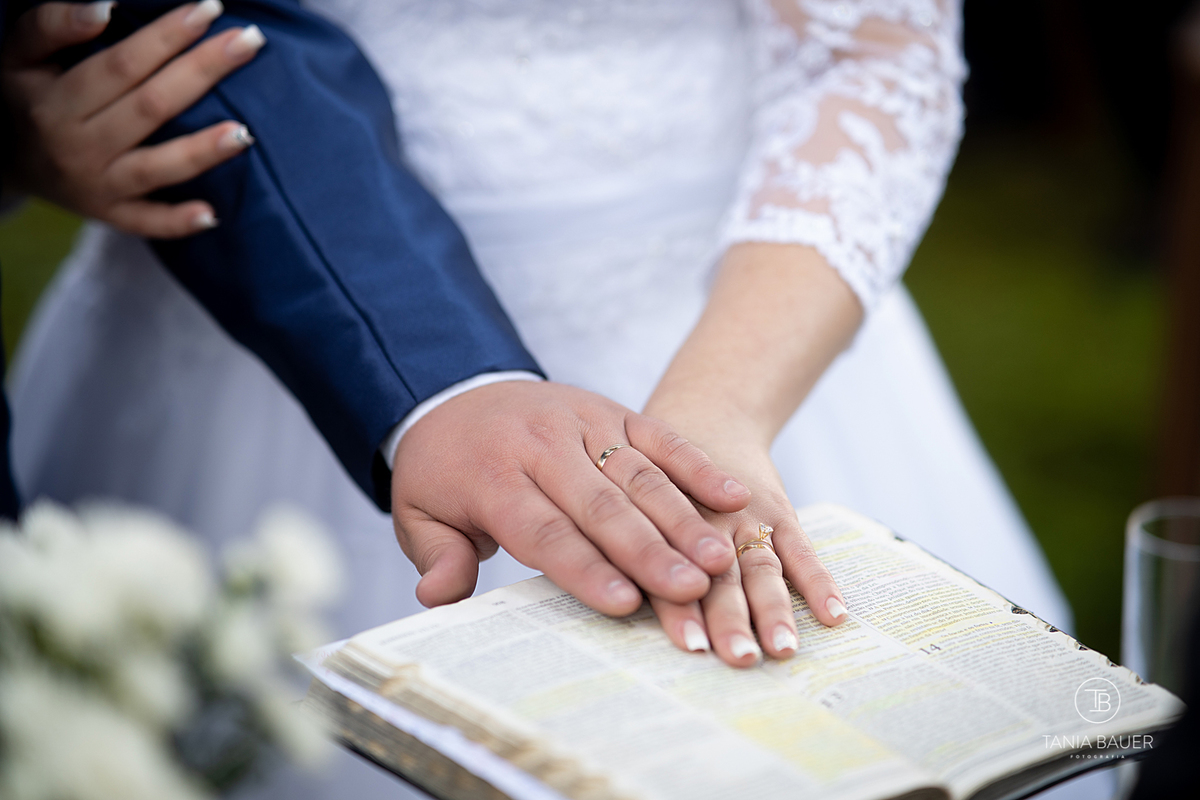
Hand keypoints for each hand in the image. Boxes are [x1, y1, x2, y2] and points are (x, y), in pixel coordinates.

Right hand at [1, 0, 264, 236]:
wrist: (9, 162)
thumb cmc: (27, 96)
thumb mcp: (20, 55)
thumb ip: (51, 25)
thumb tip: (103, 9)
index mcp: (58, 100)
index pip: (123, 64)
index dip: (168, 35)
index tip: (209, 9)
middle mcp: (79, 145)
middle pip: (152, 106)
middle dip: (203, 71)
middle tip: (250, 41)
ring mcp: (98, 185)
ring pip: (157, 167)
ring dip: (202, 151)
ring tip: (245, 131)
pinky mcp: (111, 214)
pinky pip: (146, 223)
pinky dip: (177, 222)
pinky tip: (211, 215)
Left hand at [390, 380, 754, 615]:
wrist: (456, 392)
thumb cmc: (445, 471)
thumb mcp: (418, 514)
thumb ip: (437, 556)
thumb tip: (440, 596)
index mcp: (493, 476)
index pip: (544, 528)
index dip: (584, 566)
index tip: (623, 601)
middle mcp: (543, 445)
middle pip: (601, 504)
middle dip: (648, 550)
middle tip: (689, 589)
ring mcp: (583, 422)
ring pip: (639, 473)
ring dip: (682, 518)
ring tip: (718, 559)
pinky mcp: (613, 411)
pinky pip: (660, 436)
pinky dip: (697, 465)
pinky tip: (732, 495)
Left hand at [638, 406, 847, 667]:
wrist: (703, 417)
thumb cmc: (656, 476)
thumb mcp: (631, 503)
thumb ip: (623, 551)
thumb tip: (607, 603)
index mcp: (662, 529)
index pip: (669, 573)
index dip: (680, 610)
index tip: (692, 647)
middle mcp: (705, 526)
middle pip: (718, 577)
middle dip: (729, 619)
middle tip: (738, 657)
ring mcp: (745, 519)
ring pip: (759, 567)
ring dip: (773, 608)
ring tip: (782, 648)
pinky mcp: (778, 512)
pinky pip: (800, 549)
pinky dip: (817, 582)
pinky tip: (832, 614)